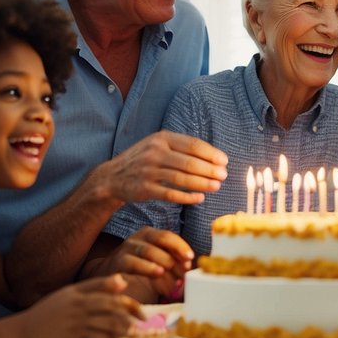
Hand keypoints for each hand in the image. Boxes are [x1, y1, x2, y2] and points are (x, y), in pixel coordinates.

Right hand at [19, 274, 139, 337]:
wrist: (24, 329)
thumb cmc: (52, 308)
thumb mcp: (72, 292)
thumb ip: (98, 285)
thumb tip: (123, 282)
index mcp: (80, 300)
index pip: (113, 302)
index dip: (131, 309)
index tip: (142, 315)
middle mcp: (78, 316)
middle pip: (112, 321)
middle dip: (127, 326)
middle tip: (134, 329)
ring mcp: (73, 333)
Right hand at [95, 133, 227, 205]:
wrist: (112, 177)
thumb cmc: (143, 160)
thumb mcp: (157, 144)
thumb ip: (180, 147)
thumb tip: (212, 155)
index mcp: (161, 138)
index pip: (192, 144)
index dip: (211, 153)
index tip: (224, 161)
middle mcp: (154, 152)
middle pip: (189, 162)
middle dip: (210, 170)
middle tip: (224, 176)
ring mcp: (148, 171)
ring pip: (181, 179)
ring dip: (202, 184)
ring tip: (217, 187)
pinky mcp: (144, 189)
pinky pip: (170, 194)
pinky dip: (187, 197)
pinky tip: (199, 199)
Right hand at [98, 227, 192, 299]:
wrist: (110, 274)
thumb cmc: (139, 267)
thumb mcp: (156, 261)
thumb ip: (171, 262)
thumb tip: (188, 269)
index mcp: (150, 234)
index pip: (168, 236)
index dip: (181, 247)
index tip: (190, 259)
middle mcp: (138, 238)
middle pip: (160, 239)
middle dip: (174, 254)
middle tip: (183, 271)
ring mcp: (126, 248)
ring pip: (147, 251)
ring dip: (162, 263)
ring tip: (169, 274)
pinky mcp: (116, 262)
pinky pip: (131, 263)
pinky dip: (146, 268)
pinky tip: (157, 273)